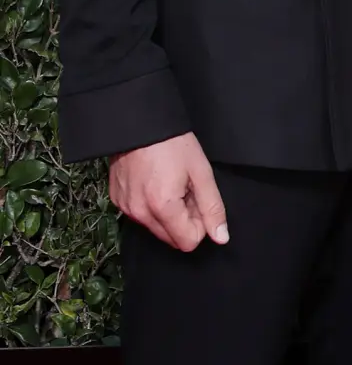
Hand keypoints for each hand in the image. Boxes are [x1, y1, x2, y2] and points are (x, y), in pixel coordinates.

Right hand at [108, 132, 228, 252]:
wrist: (140, 121)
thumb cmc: (174, 143)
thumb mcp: (201, 172)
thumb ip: (212, 207)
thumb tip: (221, 237)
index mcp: (162, 207)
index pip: (188, 242)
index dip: (200, 224)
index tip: (199, 199)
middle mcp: (139, 214)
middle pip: (171, 238)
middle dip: (184, 220)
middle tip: (186, 189)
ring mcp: (125, 207)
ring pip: (155, 228)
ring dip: (168, 213)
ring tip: (171, 182)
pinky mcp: (117, 200)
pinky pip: (140, 215)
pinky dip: (151, 205)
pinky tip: (154, 181)